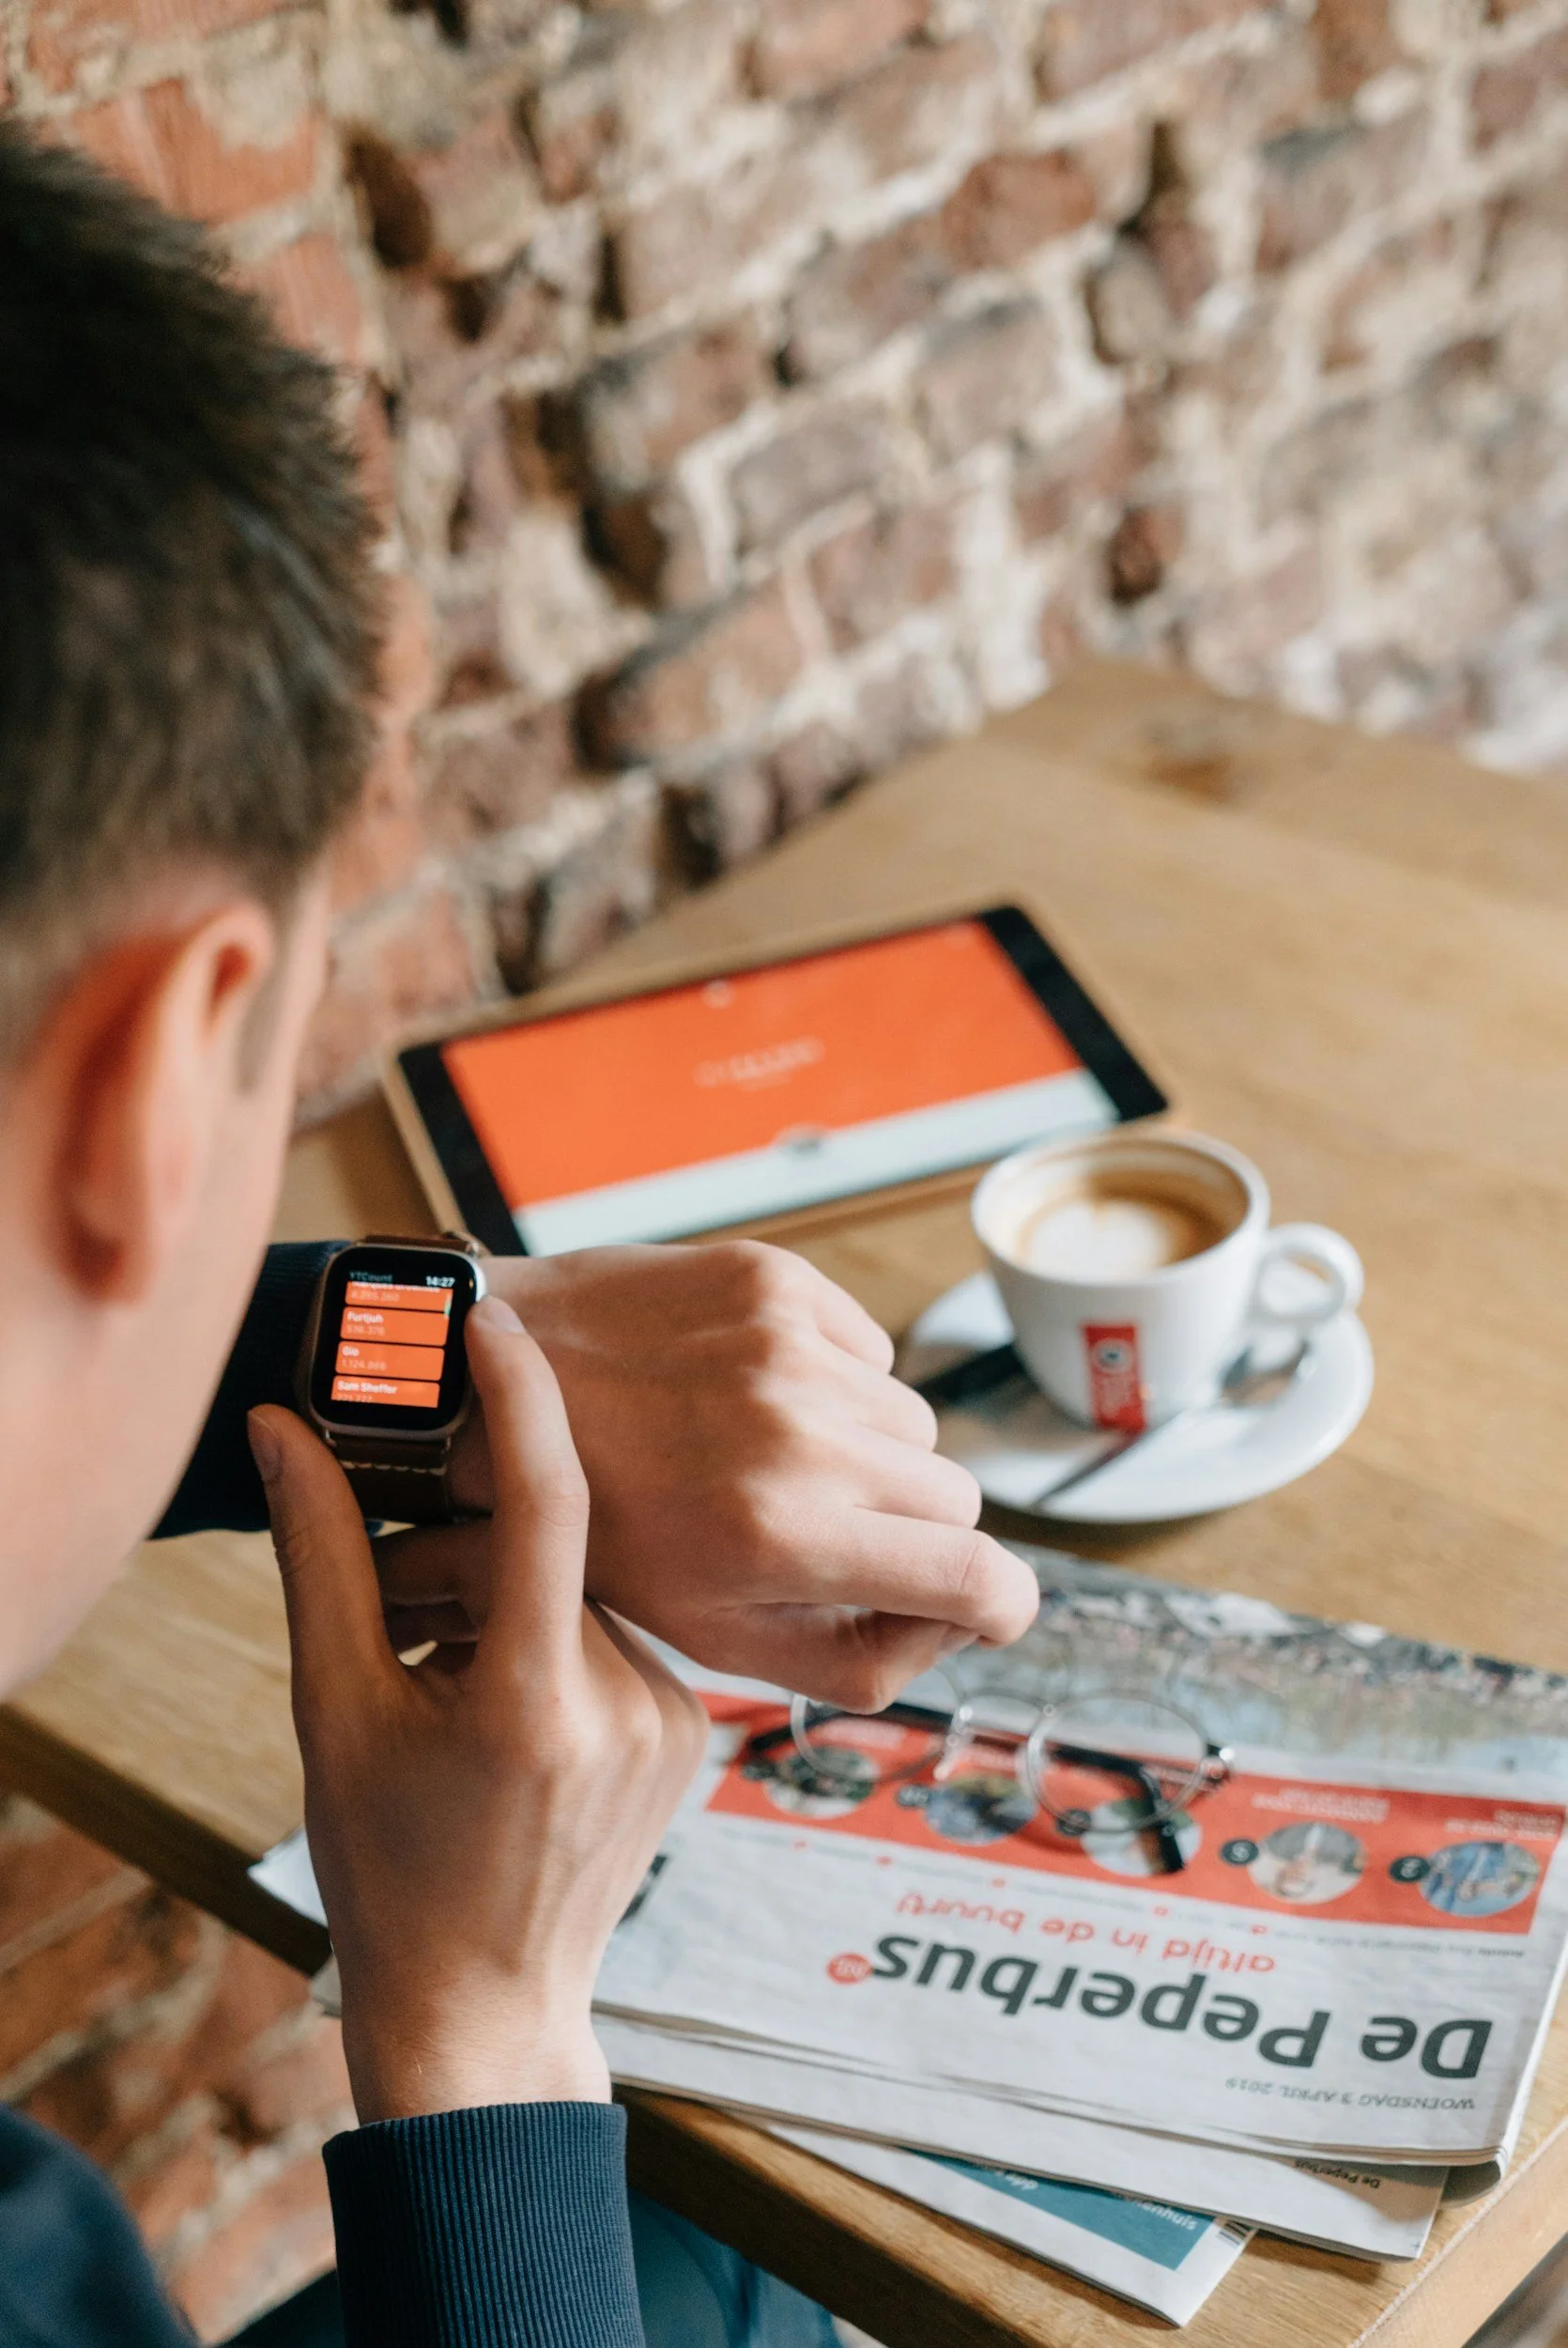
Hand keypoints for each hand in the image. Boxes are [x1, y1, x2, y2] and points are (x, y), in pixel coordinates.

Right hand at [248, 1296, 706, 2121]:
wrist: (487, 2009)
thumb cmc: (392, 1872)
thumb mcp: (336, 1716)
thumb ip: (323, 1562)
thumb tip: (283, 1432)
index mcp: (535, 1703)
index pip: (544, 1504)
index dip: (521, 1398)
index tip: (491, 1317)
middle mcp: (629, 1705)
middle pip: (547, 1558)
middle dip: (468, 1567)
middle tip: (401, 1636)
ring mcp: (677, 1722)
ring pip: (584, 1597)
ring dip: (515, 1613)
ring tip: (456, 1705)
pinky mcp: (697, 1731)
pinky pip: (620, 1639)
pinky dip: (559, 1650)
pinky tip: (516, 1728)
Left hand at [377, 1241, 1038, 1708]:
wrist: (482, 1392)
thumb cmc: (599, 1532)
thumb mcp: (714, 1637)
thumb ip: (857, 1656)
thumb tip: (962, 1619)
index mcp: (780, 1538)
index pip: (979, 1578)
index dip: (1000, 1606)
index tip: (980, 1608)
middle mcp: (797, 1434)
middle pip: (952, 1499)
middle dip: (906, 1529)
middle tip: (823, 1533)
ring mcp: (788, 1345)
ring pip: (911, 1420)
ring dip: (863, 1451)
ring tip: (765, 1461)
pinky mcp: (773, 1281)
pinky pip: (867, 1348)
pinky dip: (831, 1380)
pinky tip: (749, 1397)